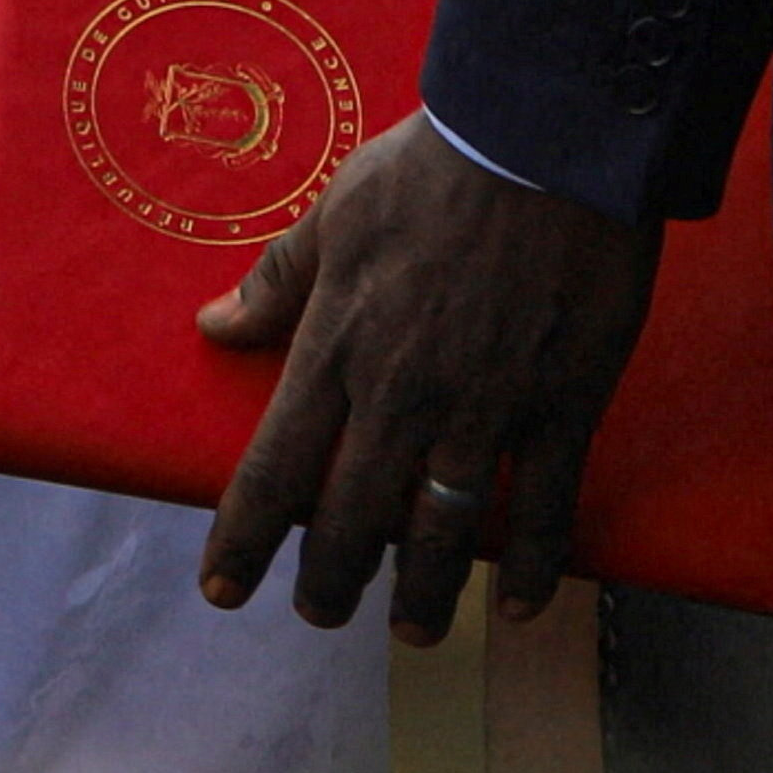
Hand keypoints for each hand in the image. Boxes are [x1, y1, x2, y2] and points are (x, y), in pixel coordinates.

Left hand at [196, 111, 660, 640]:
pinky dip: (529, 567)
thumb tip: (213, 324)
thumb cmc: (431, 167)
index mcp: (337, 347)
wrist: (542, 142)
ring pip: (441, 536)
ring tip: (412, 630)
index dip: (244, 540)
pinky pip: (541, 509)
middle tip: (324, 614)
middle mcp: (402, 396)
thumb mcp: (334, 214)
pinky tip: (516, 604)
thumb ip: (277, 281)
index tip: (223, 589)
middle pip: (353, 523)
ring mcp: (484, 410)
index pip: (274, 470)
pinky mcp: (559, 407)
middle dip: (332, 584)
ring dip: (422, 597)